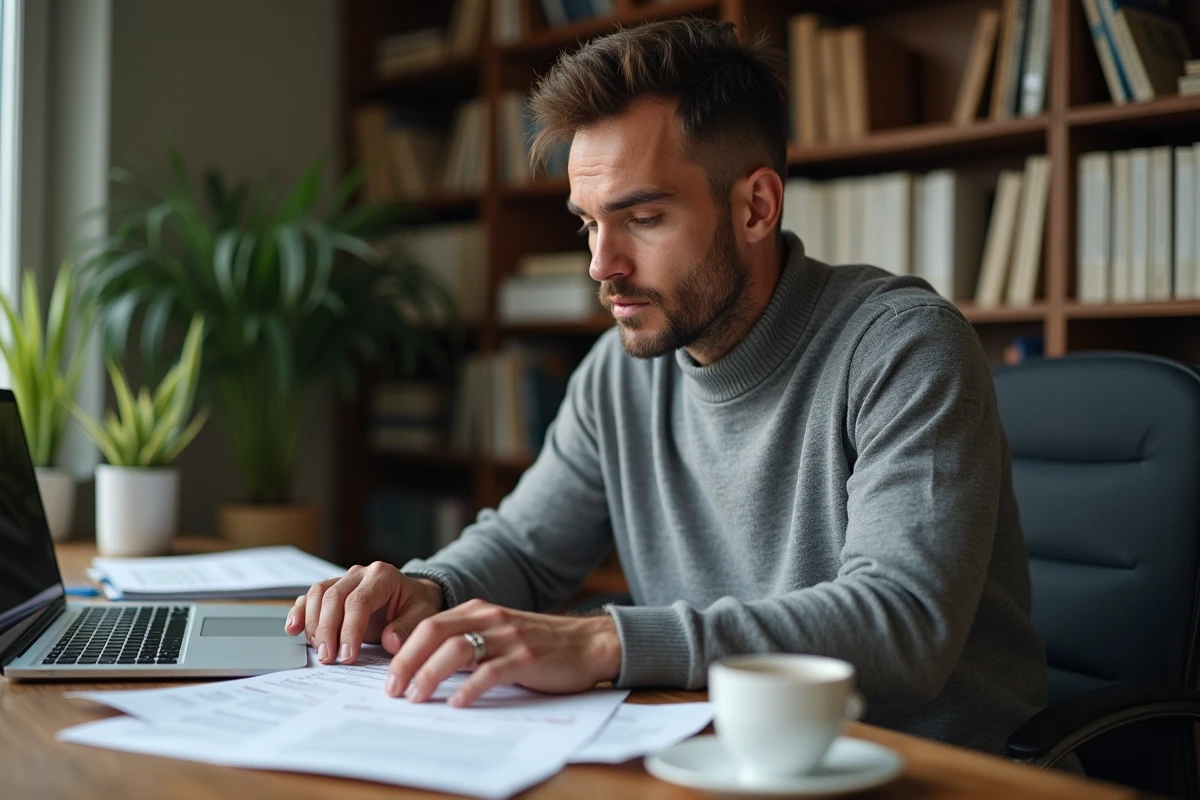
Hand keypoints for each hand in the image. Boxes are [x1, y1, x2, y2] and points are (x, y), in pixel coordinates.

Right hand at [284, 562, 444, 664]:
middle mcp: (359, 573)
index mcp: (382, 576)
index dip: (349, 629)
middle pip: (333, 597)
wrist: (412, 595)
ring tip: (319, 650)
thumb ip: (407, 628)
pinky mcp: (332, 590)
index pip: (359, 601)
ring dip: (313, 624)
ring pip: (317, 594)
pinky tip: (293, 629)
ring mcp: (343, 579)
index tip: (347, 655)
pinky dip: (300, 612)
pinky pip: (309, 597)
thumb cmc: (416, 605)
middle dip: (328, 630)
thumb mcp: (422, 615)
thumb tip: (390, 641)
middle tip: (328, 658)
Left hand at [385, 599, 622, 706]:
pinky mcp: (526, 657)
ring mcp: (508, 637)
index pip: (428, 626)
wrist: (588, 643)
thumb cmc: (540, 644)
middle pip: (434, 634)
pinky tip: (456, 703)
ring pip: (456, 650)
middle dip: (406, 662)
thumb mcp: (499, 634)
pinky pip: (490, 672)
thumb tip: (426, 670)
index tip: (388, 678)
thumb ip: (468, 643)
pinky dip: (468, 689)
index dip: (403, 651)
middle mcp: (489, 618)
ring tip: (416, 698)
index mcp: (478, 611)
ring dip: (429, 675)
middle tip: (392, 690)